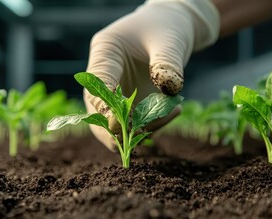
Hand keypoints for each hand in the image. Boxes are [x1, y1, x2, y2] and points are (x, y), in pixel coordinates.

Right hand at [84, 0, 219, 150]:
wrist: (171, 27)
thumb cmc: (166, 28)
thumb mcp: (169, 41)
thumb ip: (168, 64)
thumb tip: (170, 90)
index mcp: (106, 52)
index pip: (97, 83)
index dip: (103, 106)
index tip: (116, 124)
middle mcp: (104, 75)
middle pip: (97, 109)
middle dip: (117, 128)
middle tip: (140, 137)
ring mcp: (114, 91)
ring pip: (113, 123)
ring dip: (139, 129)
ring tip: (173, 112)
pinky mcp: (128, 104)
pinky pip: (132, 123)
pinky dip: (151, 125)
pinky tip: (174, 110)